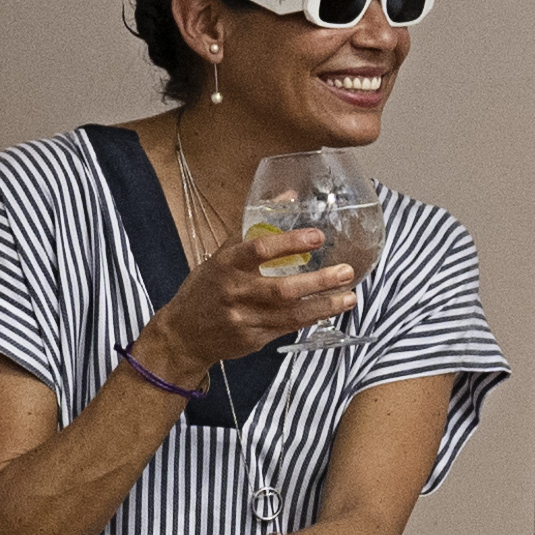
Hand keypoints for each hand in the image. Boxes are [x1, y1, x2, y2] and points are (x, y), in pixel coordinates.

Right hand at [129, 241, 368, 388]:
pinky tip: (332, 309)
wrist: (184, 334)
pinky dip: (312, 317)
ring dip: (324, 304)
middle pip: (282, 288)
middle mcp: (236, 292)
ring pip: (291, 314)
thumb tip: (288, 195)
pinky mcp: (254, 339)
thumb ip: (253, 227)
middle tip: (346, 271)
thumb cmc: (206, 287)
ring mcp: (245, 319)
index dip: (290, 242)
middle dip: (318, 281)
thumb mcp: (221, 254)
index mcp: (226, 264)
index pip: (259, 250)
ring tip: (350, 295)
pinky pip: (289, 328)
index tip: (317, 236)